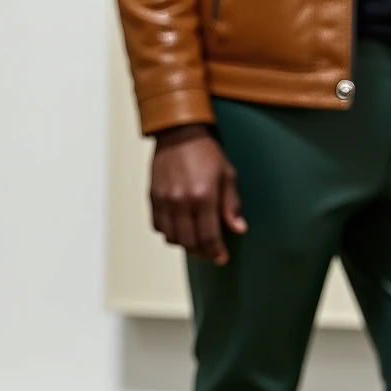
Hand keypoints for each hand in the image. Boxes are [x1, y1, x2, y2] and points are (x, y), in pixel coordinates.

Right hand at [149, 124, 246, 263]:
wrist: (178, 133)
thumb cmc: (206, 152)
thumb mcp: (228, 175)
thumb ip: (231, 205)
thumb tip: (238, 228)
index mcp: (204, 196)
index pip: (209, 236)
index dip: (215, 251)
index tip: (221, 257)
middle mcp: (182, 201)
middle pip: (189, 242)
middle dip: (201, 253)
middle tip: (210, 254)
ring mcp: (165, 200)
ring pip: (172, 237)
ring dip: (184, 245)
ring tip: (195, 243)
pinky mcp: (153, 197)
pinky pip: (157, 225)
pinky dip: (168, 233)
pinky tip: (179, 230)